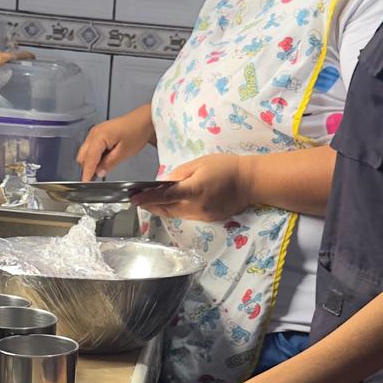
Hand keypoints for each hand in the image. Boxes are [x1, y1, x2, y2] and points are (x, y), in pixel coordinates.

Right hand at [76, 106, 154, 179]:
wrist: (143, 120)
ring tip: (104, 168)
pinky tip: (104, 160)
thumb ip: (109, 163)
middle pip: (83, 155)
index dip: (87, 172)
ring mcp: (95, 132)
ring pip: (86, 152)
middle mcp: (94, 133)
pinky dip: (95, 155)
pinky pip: (91, 147)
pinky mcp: (99, 132)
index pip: (89, 159)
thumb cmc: (136, 132)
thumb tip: (99, 173)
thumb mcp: (124, 152)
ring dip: (91, 161)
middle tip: (96, 178)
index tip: (85, 183)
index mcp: (99, 136)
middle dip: (87, 167)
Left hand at [133, 154, 253, 220]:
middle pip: (166, 209)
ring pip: (176, 215)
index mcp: (193, 191)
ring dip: (163, 209)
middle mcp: (196, 208)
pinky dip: (177, 210)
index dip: (146, 198)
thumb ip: (179, 175)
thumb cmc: (226, 167)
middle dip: (150, 206)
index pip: (163, 197)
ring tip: (152, 201)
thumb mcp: (200, 163)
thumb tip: (163, 184)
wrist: (250, 182)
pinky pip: (187, 217)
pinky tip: (174, 203)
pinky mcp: (209, 219)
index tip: (132, 198)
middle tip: (138, 199)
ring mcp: (202, 216)